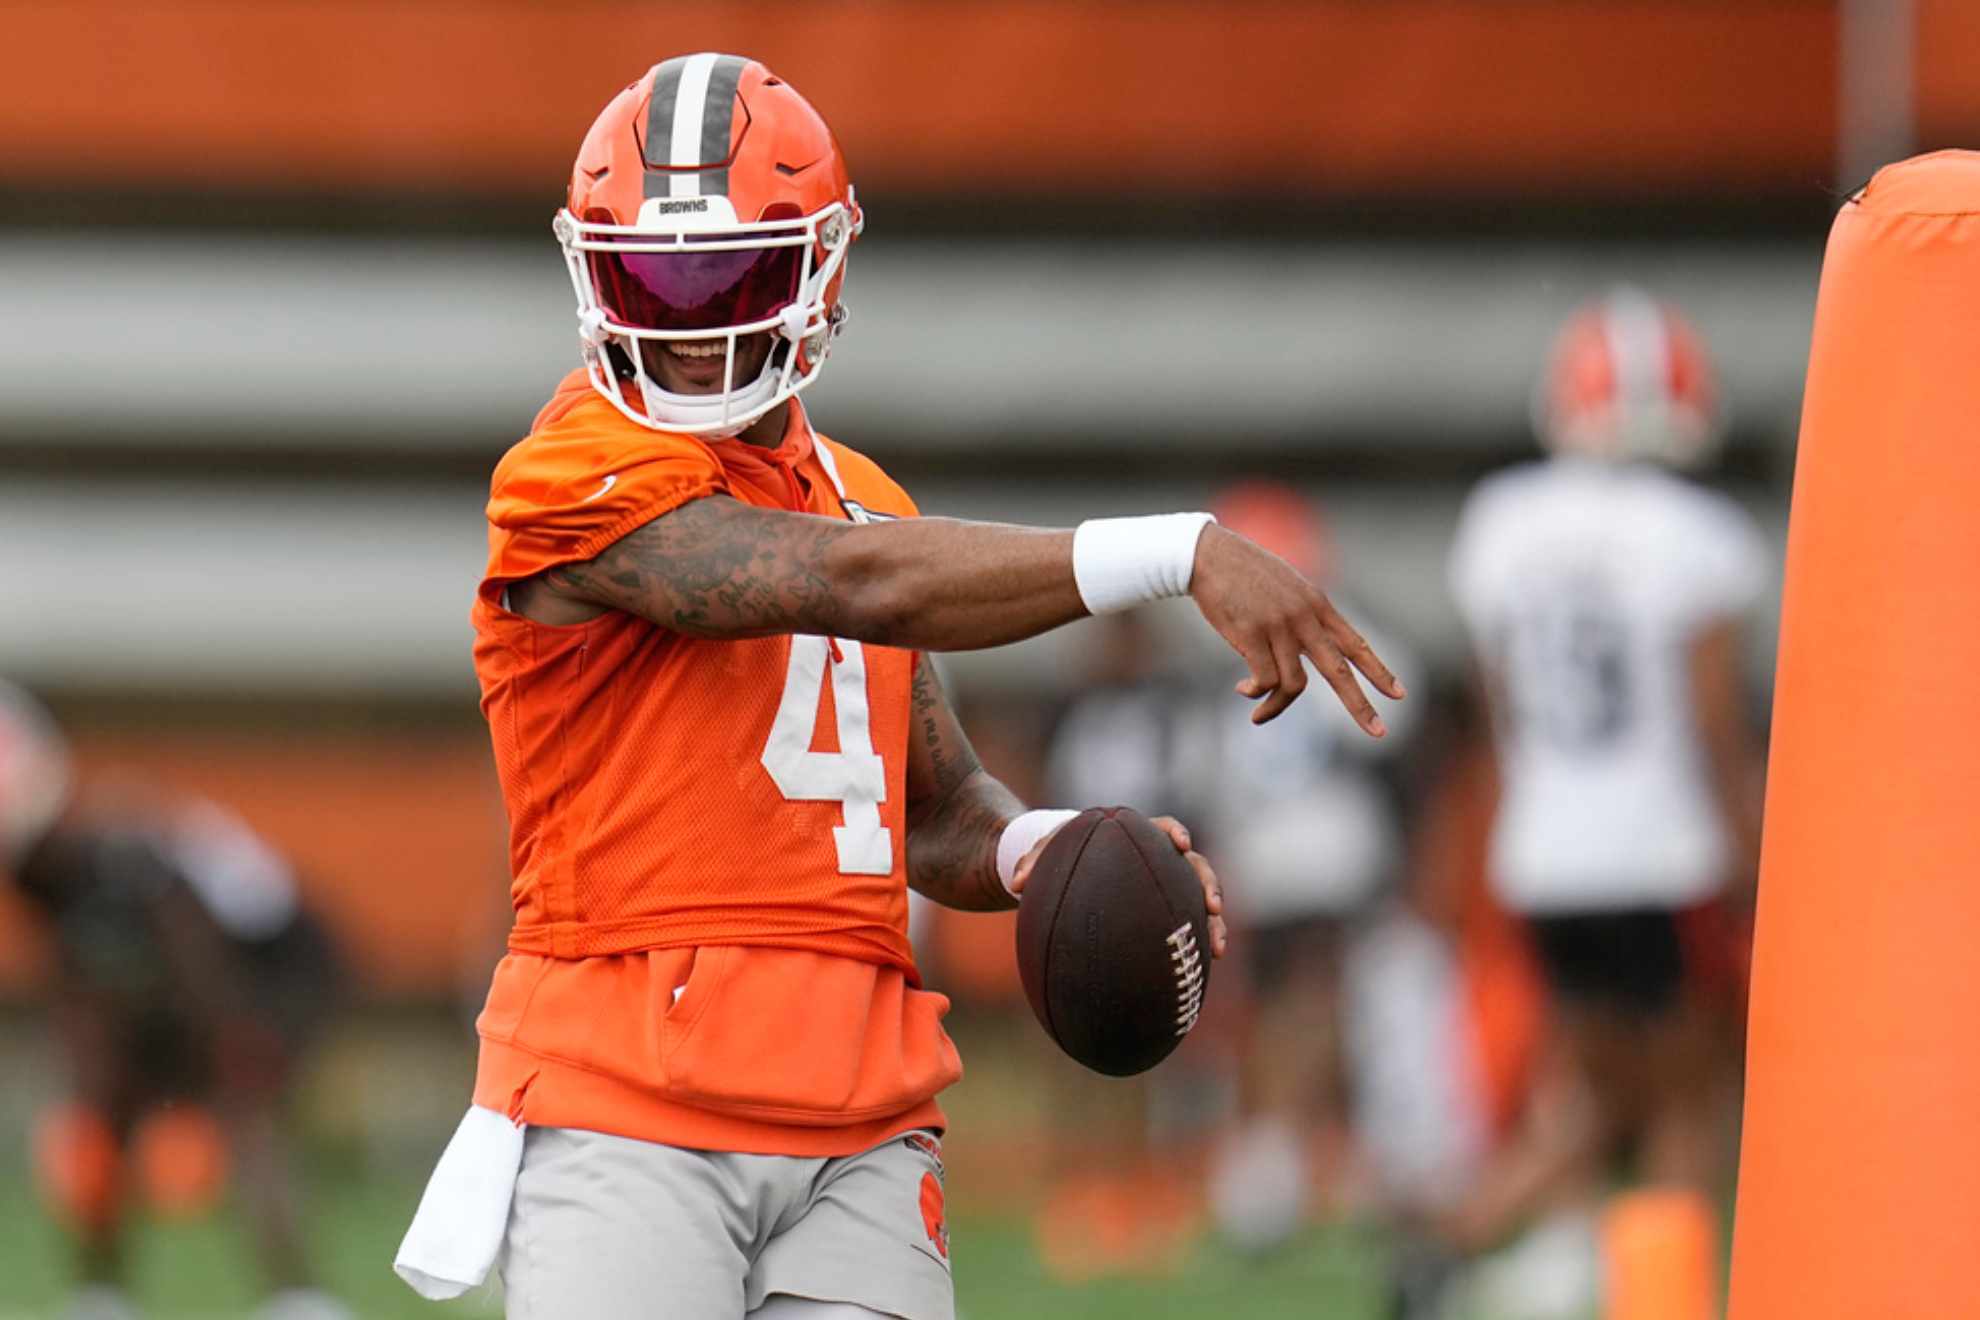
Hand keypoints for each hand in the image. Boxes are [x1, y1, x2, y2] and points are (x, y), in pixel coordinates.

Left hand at [1008, 815, 1227, 958]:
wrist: (1071, 870)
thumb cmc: (1062, 855)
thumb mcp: (1046, 853)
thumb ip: (1032, 861)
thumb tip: (1015, 883)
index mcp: (1138, 837)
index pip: (1163, 829)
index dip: (1175, 834)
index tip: (1179, 843)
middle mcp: (1161, 861)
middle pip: (1195, 867)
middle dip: (1208, 885)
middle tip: (1212, 905)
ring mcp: (1168, 887)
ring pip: (1198, 902)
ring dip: (1212, 924)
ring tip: (1215, 949)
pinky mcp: (1165, 913)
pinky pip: (1184, 929)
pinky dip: (1192, 948)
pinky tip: (1196, 974)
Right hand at [1189, 523, 1404, 728]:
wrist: (1210, 555)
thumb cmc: (1244, 571)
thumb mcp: (1287, 586)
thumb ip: (1304, 613)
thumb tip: (1307, 645)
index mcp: (1317, 604)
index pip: (1356, 644)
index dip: (1379, 671)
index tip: (1399, 694)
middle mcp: (1305, 617)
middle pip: (1339, 670)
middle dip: (1360, 705)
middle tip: (1379, 732)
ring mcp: (1279, 627)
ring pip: (1294, 685)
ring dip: (1276, 707)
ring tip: (1259, 715)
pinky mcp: (1252, 636)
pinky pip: (1263, 680)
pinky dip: (1255, 693)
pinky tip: (1242, 690)